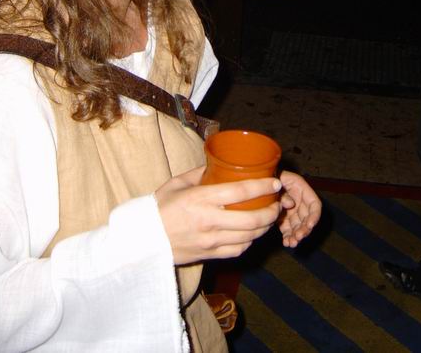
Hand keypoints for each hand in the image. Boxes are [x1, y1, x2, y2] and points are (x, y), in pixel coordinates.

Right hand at [155, 166, 281, 264]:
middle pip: (252, 219)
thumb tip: (220, 164)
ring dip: (265, 227)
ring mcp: (211, 241)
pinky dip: (250, 241)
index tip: (275, 183)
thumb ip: (200, 173)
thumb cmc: (159, 207)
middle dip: (272, 211)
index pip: (241, 192)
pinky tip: (253, 233)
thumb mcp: (178, 183)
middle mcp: (210, 221)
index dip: (263, 187)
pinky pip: (238, 250)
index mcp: (202, 199)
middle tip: (277, 203)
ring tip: (270, 217)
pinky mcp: (210, 255)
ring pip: (249, 237)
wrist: (142, 239)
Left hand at [278, 170, 321, 246]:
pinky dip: (288, 236)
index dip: (315, 216)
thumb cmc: (271, 176)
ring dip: (297, 236)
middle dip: (304, 229)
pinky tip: (286, 243)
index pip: (315, 204)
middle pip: (307, 218)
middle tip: (298, 237)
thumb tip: (290, 204)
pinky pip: (288, 229)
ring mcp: (292, 211)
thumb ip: (285, 191)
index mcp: (303, 190)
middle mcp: (300, 203)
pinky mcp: (284, 218)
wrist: (260, 180)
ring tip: (292, 243)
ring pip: (298, 226)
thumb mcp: (279, 179)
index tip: (310, 224)